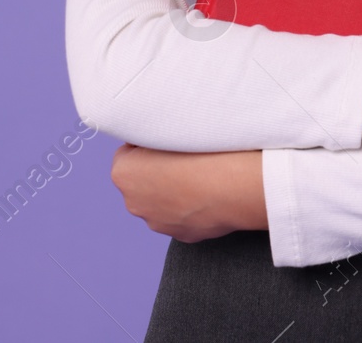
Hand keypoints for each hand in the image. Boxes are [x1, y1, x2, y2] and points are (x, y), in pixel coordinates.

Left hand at [110, 145, 266, 241]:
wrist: (237, 185)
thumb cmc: (206, 150)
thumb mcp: (171, 126)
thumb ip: (154, 133)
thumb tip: (155, 136)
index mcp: (123, 172)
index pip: (128, 152)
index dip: (150, 143)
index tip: (171, 139)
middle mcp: (134, 202)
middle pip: (143, 180)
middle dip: (159, 169)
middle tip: (187, 156)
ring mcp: (158, 223)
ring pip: (162, 200)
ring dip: (176, 189)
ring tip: (203, 175)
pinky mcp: (181, 235)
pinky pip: (182, 216)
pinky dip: (192, 206)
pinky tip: (210, 193)